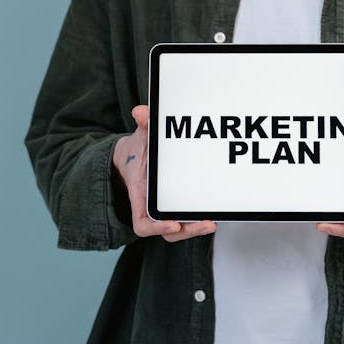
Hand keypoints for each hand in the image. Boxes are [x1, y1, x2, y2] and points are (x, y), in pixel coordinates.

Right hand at [112, 105, 216, 241]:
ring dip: (194, 230)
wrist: (132, 158)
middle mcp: (150, 206)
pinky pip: (185, 219)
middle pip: (167, 231)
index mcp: (139, 195)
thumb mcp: (138, 137)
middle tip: (206, 223)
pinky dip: (197, 219)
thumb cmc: (135, 152)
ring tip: (211, 223)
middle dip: (187, 230)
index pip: (143, 222)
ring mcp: (163, 208)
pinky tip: (212, 213)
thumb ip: (143, 125)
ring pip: (178, 230)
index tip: (173, 223)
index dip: (157, 227)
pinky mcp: (174, 205)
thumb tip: (142, 112)